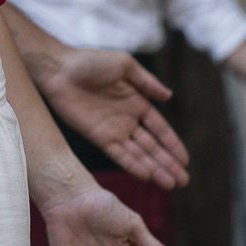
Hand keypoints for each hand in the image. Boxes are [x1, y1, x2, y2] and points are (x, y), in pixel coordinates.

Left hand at [40, 49, 189, 189]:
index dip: (173, 144)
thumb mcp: (124, 65)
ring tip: (170, 185)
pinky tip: (146, 176)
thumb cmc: (90, 61)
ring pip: (139, 154)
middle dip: (168, 163)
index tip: (186, 160)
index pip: (160, 129)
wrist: (60, 68)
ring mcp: (113, 130)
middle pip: (152, 146)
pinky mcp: (98, 137)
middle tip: (183, 181)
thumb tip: (169, 95)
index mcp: (137, 102)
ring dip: (155, 169)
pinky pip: (119, 155)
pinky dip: (133, 165)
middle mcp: (127, 120)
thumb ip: (147, 82)